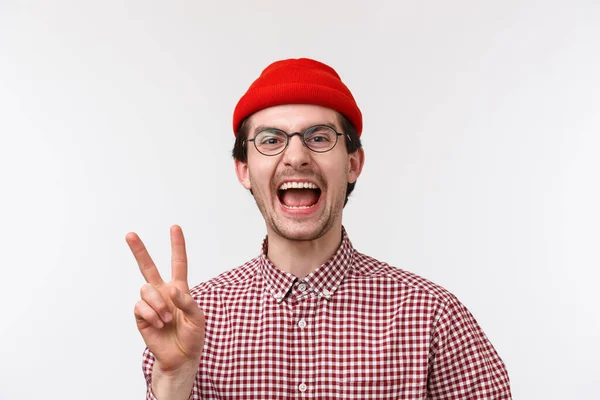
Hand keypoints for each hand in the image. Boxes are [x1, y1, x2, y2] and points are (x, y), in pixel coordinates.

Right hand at [127, 225, 204, 372]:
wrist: (181, 357)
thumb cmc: (192, 336)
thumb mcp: (198, 318)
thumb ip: (187, 301)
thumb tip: (171, 290)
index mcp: (179, 289)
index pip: (178, 263)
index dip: (177, 245)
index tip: (175, 227)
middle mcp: (163, 292)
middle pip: (149, 267)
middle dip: (139, 251)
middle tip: (130, 235)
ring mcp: (150, 304)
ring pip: (146, 289)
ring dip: (158, 304)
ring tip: (167, 319)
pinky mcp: (141, 316)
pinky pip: (140, 306)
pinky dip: (151, 314)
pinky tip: (159, 324)